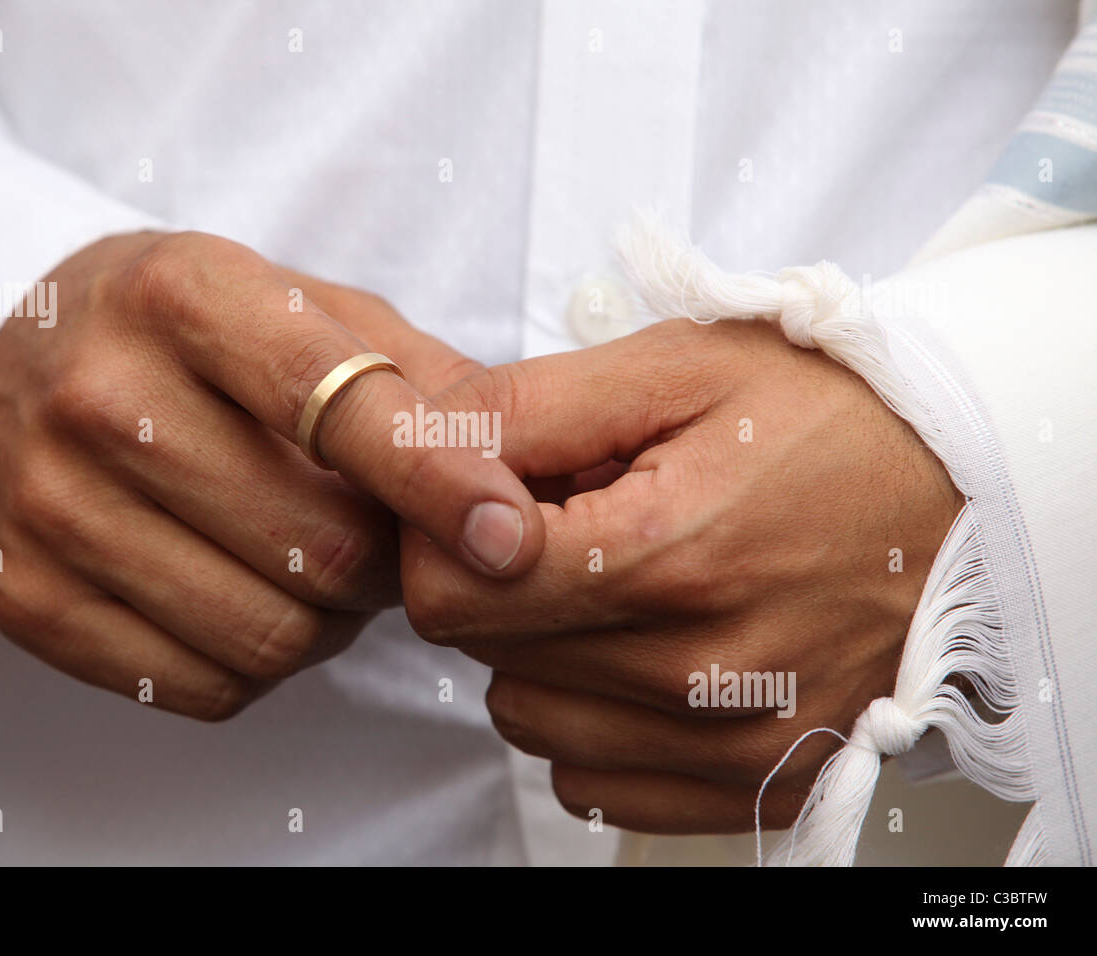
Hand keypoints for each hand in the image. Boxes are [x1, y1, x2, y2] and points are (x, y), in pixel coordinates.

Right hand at [0, 231, 544, 718]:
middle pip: (321, 548)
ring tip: (308, 558)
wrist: (10, 356)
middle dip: (387, 560)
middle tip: (377, 529)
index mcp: (186, 296)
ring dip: (329, 618)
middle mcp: (99, 396)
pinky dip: (257, 660)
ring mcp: (48, 505)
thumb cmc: (187, 333)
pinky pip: (205, 686)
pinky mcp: (24, 598)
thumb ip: (416, 376)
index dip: (437, 480)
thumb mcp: (300, 304)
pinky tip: (242, 592)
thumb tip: (515, 472)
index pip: (336, 404)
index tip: (509, 535)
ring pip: (271, 634)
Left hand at [400, 318, 961, 830]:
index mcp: (667, 554)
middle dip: (500, 582)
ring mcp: (729, 742)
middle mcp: (697, 671)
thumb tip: (424, 455)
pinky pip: (592, 782)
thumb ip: (530, 409)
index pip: (449, 594)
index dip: (443, 537)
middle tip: (577, 525)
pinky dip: (591, 720)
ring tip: (617, 582)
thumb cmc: (819, 417)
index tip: (496, 500)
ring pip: (528, 721)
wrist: (962, 490)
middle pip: (484, 655)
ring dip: (541, 652)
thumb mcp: (674, 366)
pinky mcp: (754, 780)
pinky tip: (641, 652)